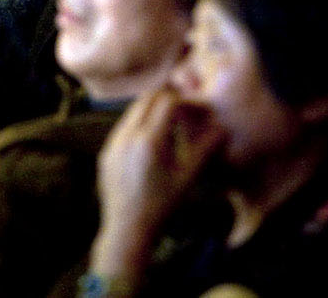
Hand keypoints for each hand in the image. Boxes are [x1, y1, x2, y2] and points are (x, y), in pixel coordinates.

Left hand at [88, 87, 227, 279]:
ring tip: (170, 124)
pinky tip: (152, 141)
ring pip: (133, 111)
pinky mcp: (106, 152)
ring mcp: (113, 143)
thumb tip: (222, 129)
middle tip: (185, 109)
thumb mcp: (187, 178)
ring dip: (152, 109)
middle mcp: (127, 135)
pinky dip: (139, 124)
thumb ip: (205, 149)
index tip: (197, 111)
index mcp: (149, 140)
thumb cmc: (162, 205)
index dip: (185, 101)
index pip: (167, 101)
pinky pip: (123, 127)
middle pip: (147, 98)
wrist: (128, 229)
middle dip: (168, 98)